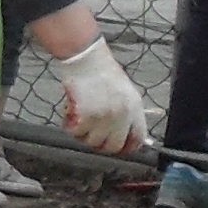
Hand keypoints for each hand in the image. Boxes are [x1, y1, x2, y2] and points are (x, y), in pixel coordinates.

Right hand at [38, 25, 148, 156]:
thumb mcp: (125, 92)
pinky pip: (76, 133)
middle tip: (91, 134)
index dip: (126, 148)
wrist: (87, 60)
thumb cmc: (103, 73)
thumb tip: (125, 133)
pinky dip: (70, 126)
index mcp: (134, 108)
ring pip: (92, 142)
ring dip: (83, 133)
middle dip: (101, 144)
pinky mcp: (87, 117)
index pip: (137, 138)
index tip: (117, 148)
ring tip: (79, 117)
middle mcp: (122, 114)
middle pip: (113, 146)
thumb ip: (127, 113)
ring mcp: (105, 117)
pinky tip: (70, 112)